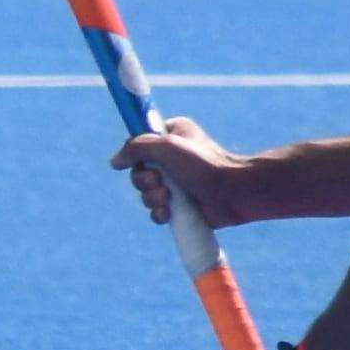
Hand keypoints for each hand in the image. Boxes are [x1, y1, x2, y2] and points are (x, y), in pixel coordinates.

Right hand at [118, 117, 249, 228]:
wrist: (234, 192)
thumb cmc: (205, 163)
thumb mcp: (166, 145)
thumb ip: (136, 148)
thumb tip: (115, 162)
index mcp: (170, 136)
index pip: (138, 144)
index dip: (135, 155)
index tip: (141, 161)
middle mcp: (171, 159)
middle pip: (137, 172)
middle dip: (144, 181)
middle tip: (159, 181)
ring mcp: (175, 184)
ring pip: (145, 193)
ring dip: (152, 198)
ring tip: (169, 198)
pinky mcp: (179, 206)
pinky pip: (155, 211)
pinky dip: (159, 213)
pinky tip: (169, 212)